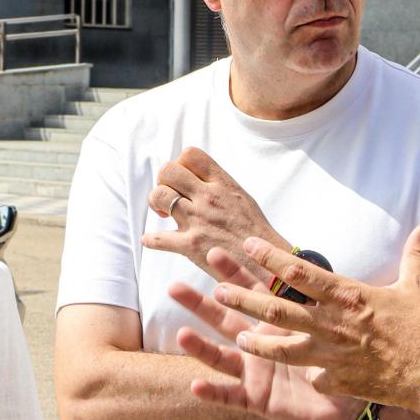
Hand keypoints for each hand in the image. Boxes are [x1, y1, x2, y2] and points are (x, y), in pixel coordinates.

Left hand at [142, 148, 285, 280]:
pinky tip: (151, 241)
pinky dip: (151, 240)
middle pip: (169, 170)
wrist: (268, 265)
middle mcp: (209, 198)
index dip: (181, 163)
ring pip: (160, 196)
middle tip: (169, 195)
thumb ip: (221, 187)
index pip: (191, 154)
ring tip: (163, 214)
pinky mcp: (191, 246)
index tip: (184, 179)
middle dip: (163, 181)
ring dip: (156, 204)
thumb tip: (201, 179)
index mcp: (223, 184)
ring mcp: (198, 221)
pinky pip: (158, 238)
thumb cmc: (256, 234)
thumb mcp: (243, 199)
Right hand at [170, 248, 363, 419]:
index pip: (252, 293)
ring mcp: (254, 373)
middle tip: (174, 287)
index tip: (214, 253)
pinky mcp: (256, 399)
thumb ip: (321, 301)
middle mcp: (259, 345)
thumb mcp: (332, 327)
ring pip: (221, 358)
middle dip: (200, 304)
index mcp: (277, 324)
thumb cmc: (343, 363)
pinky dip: (214, 393)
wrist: (350, 405)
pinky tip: (195, 385)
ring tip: (182, 334)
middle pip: (225, 320)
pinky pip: (232, 397)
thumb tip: (320, 266)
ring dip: (200, 347)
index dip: (234, 274)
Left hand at [209, 225, 419, 413]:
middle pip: (278, 309)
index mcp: (349, 296)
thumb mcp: (419, 287)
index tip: (248, 244)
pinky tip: (290, 373)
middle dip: (245, 298)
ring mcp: (333, 356)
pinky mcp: (339, 380)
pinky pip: (313, 375)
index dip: (271, 257)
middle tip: (219, 289)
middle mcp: (334, 324)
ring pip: (282, 348)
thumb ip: (415, 255)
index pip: (300, 272)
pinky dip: (302, 373)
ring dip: (257, 341)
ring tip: (238, 336)